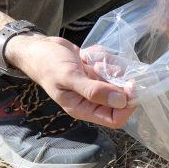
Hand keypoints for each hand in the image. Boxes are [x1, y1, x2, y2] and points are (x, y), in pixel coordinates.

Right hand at [6, 35, 135, 128]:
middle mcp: (92, 101)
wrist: (38, 48)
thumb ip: (94, 91)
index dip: (127, 106)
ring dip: (110, 66)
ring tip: (92, 60)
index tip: (130, 86)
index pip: (115, 119)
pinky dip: (104, 57)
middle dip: (119, 82)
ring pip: (118, 80)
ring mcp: (95, 86)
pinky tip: (88, 54)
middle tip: (107, 68)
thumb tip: (122, 101)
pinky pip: (111, 66)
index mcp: (83, 109)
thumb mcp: (69, 77)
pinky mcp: (96, 72)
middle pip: (122, 100)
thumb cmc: (48, 64)